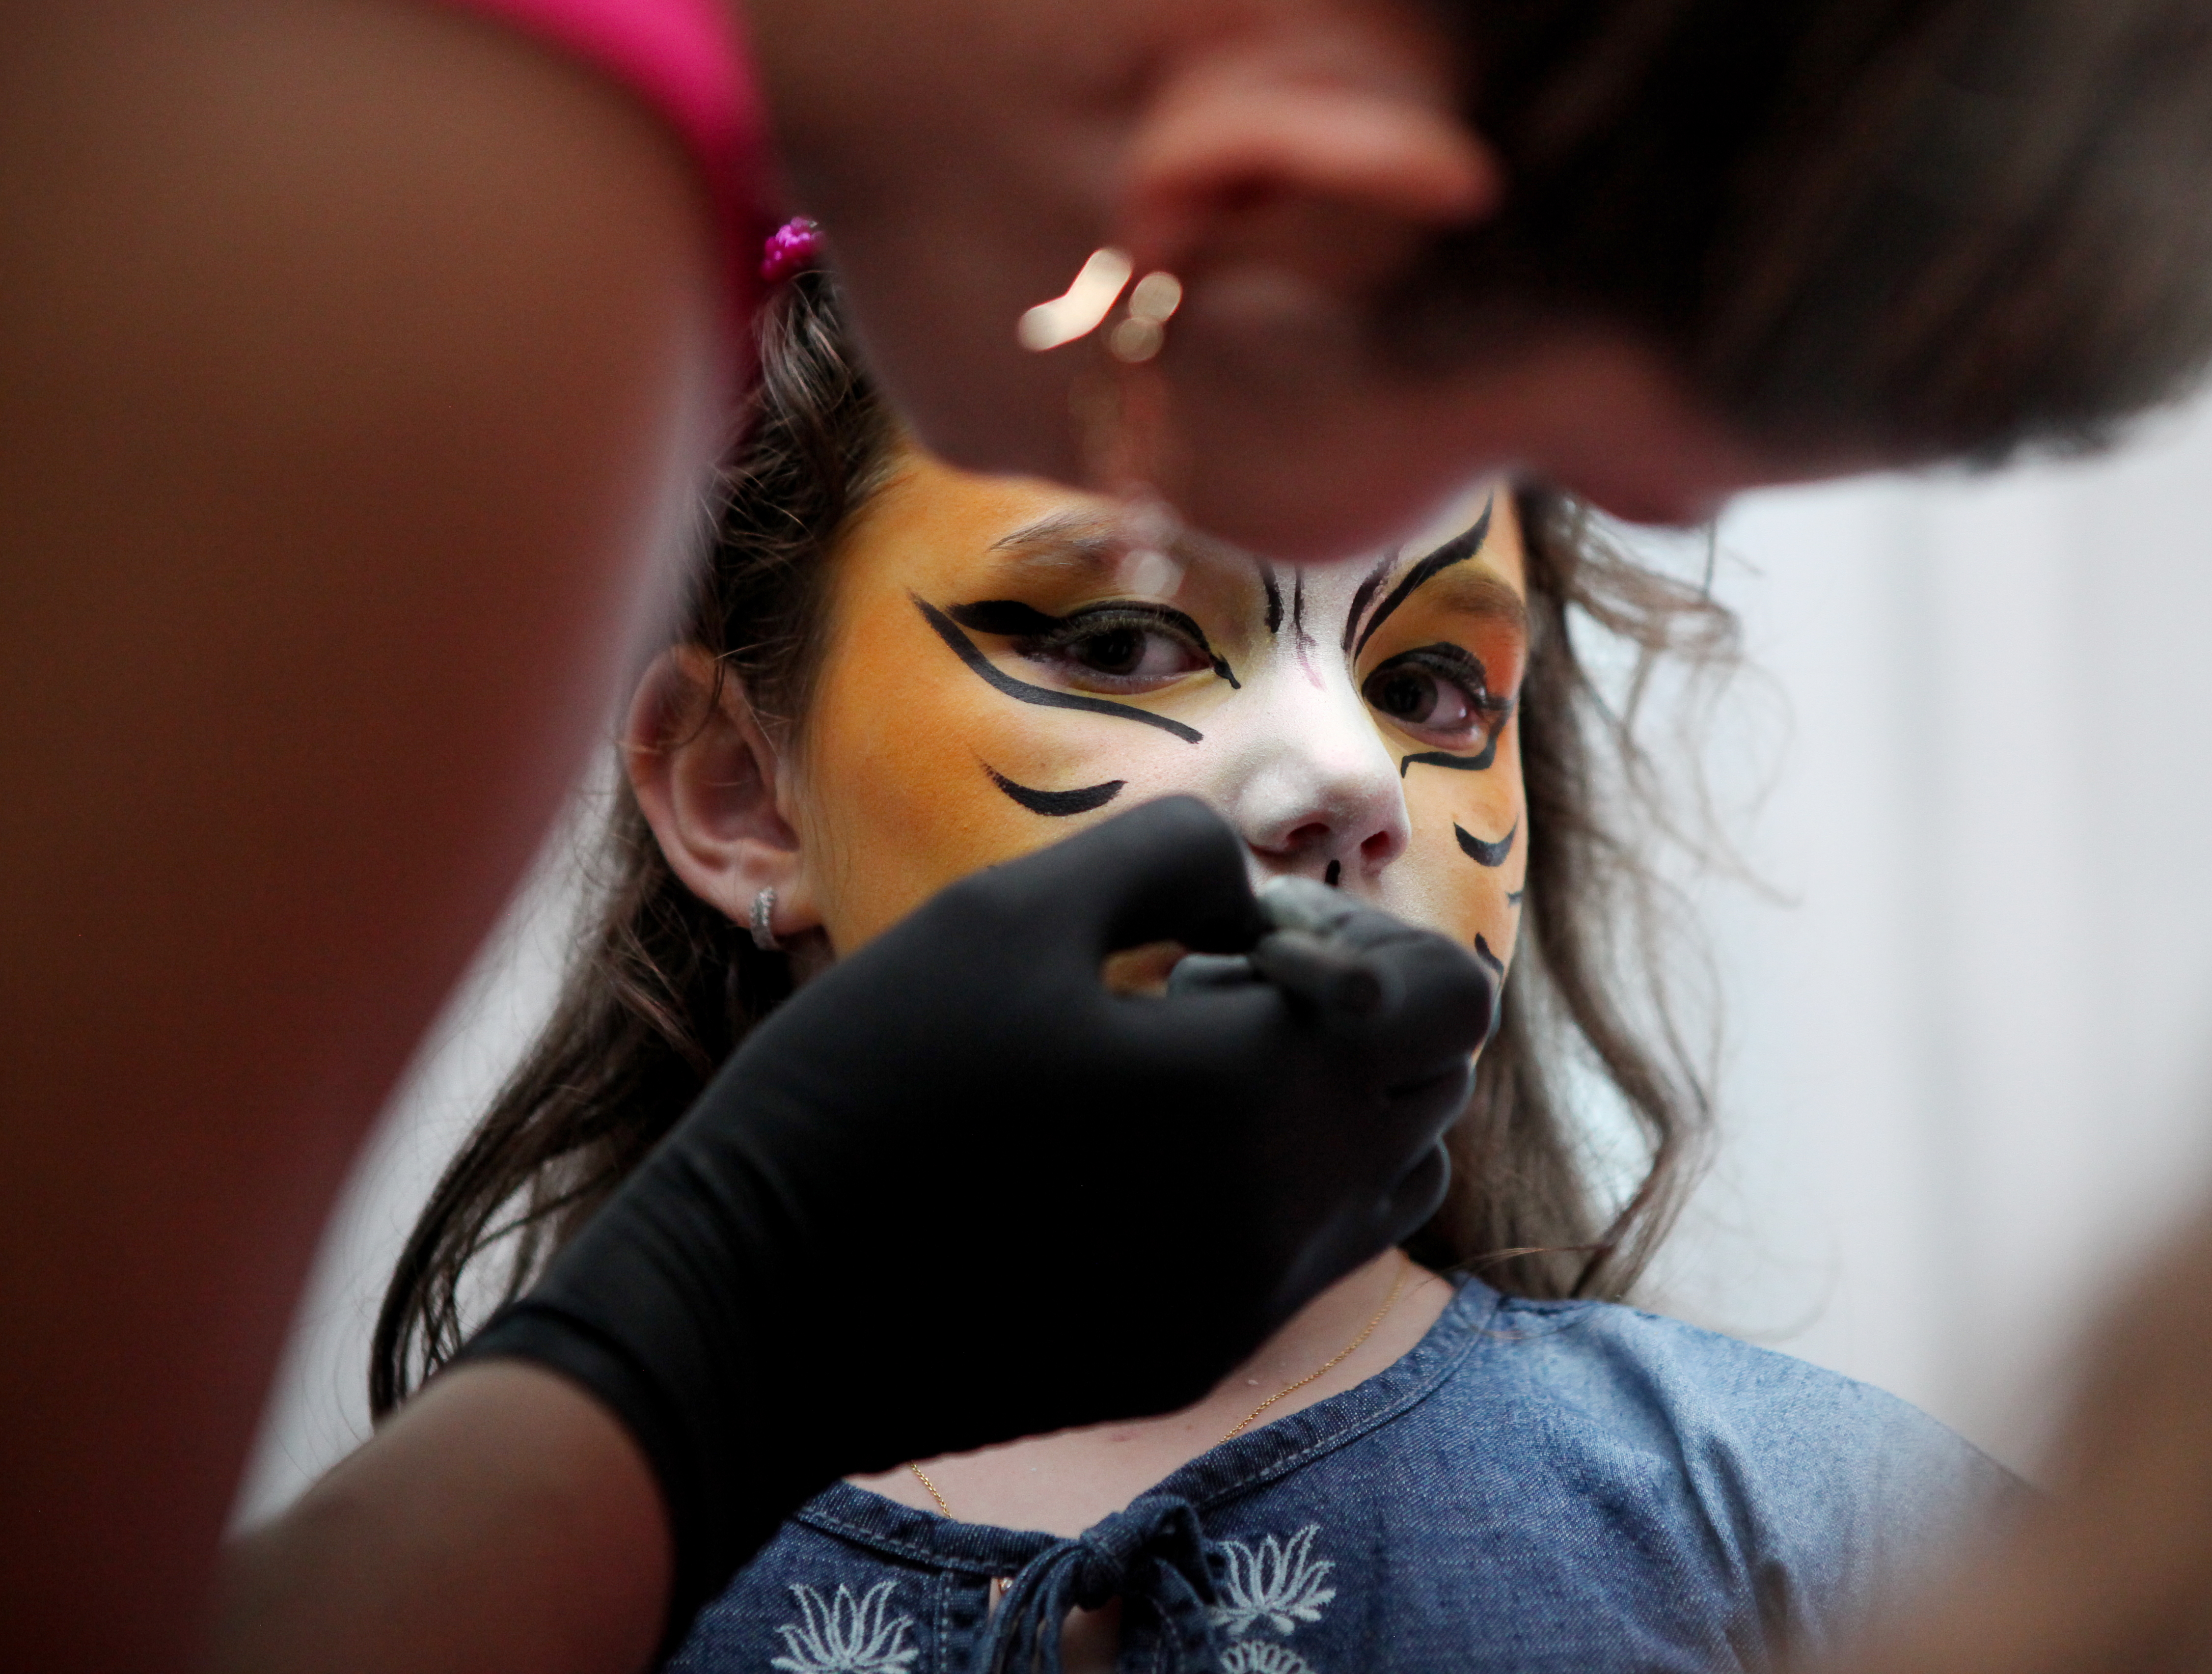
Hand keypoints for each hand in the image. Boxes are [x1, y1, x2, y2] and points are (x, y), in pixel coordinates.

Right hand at [460, 796, 1487, 1634]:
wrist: (752, 1310)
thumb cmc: (872, 1086)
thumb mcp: (1012, 912)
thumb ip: (1175, 861)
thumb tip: (1257, 894)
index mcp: (1261, 1093)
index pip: (1452, 1001)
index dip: (1375, 938)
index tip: (1249, 930)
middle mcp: (1287, 1215)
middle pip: (1431, 1086)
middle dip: (1357, 1015)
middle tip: (1206, 981)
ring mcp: (1245, 1303)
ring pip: (1388, 1178)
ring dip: (1325, 1103)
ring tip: (1175, 1062)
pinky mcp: (1192, 1357)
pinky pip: (1303, 1255)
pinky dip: (1269, 1184)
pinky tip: (1133, 1149)